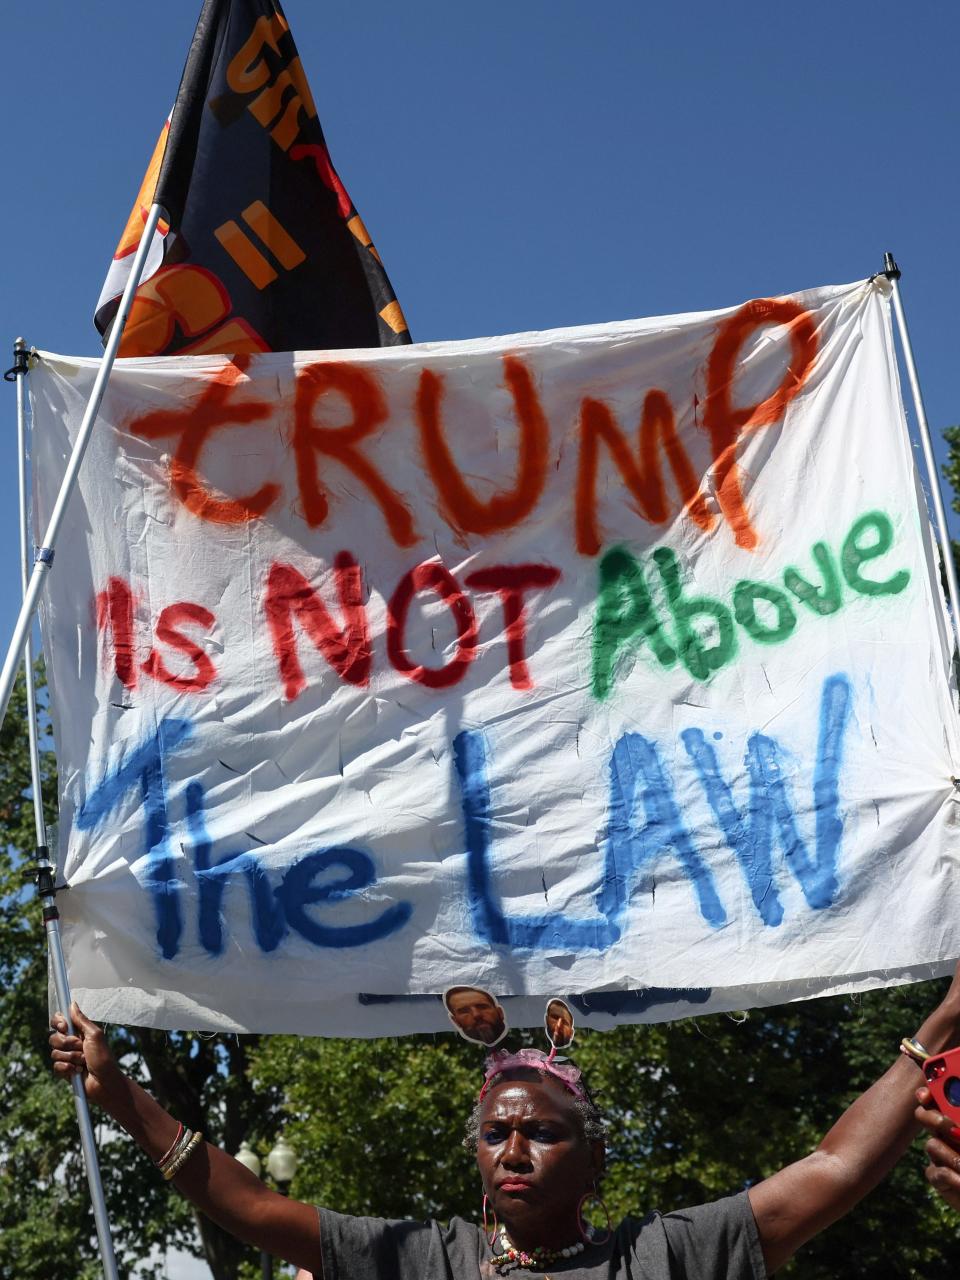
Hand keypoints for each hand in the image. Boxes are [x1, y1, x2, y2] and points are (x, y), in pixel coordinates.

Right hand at [49, 1002, 122, 1106]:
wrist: (104, 1082)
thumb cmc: (103, 1057)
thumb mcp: (95, 1035)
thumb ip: (81, 1020)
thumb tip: (72, 1003)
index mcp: (78, 1032)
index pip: (59, 1021)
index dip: (58, 1023)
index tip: (65, 1027)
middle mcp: (71, 1043)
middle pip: (53, 1037)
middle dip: (67, 1043)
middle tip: (81, 1047)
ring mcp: (66, 1057)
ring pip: (54, 1052)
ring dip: (71, 1057)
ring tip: (83, 1062)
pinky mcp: (64, 1070)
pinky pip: (55, 1066)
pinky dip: (67, 1068)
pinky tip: (77, 1071)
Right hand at [915, 1085, 959, 1210]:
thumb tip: (956, 1125)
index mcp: (956, 1118)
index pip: (936, 1098)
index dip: (927, 1093)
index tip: (926, 1096)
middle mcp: (946, 1134)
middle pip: (923, 1115)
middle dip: (934, 1119)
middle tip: (952, 1128)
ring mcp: (941, 1155)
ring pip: (931, 1144)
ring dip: (952, 1155)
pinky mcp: (939, 1179)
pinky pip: (935, 1173)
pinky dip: (952, 1177)